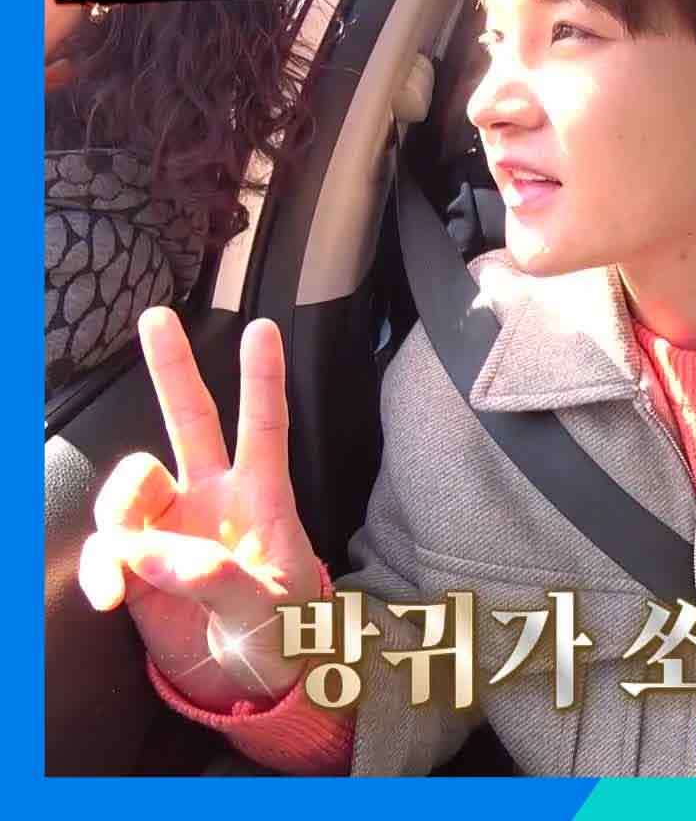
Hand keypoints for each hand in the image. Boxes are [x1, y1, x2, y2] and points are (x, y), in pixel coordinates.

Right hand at [78, 308, 324, 711]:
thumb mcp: (268, 611)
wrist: (258, 684)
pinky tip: (110, 598)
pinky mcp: (140, 564)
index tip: (264, 329)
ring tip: (132, 565)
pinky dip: (103, 569)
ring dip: (122, 511)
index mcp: (263, 499)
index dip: (263, 380)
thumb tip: (153, 553)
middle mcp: (215, 499)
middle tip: (154, 318)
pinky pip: (108, 548)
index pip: (265, 428)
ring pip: (133, 483)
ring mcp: (174, 527)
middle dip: (172, 369)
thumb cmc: (286, 637)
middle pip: (191, 421)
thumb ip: (217, 579)